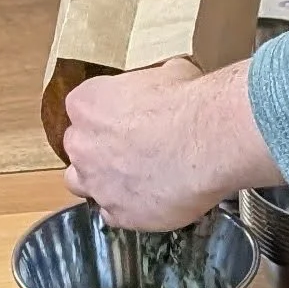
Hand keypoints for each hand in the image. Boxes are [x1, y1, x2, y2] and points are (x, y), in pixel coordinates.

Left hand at [60, 54, 274, 227]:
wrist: (210, 141)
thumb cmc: (189, 102)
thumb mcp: (168, 72)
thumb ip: (151, 85)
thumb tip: (166, 83)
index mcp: (87, 104)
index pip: (82, 109)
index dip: (106, 115)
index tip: (126, 118)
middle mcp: (82, 145)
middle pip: (78, 147)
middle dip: (99, 148)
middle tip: (132, 148)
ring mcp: (98, 183)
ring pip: (82, 185)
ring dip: (101, 181)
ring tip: (134, 178)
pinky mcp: (120, 213)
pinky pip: (113, 214)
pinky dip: (128, 208)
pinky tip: (151, 199)